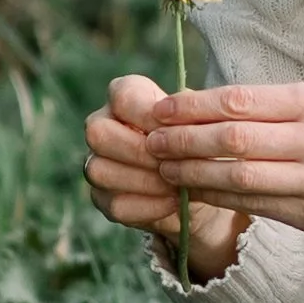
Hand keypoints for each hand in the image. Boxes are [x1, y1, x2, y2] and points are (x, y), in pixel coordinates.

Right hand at [84, 74, 249, 278]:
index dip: (146, 113)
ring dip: (144, 180)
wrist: (206, 184)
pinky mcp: (104, 198)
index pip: (122, 96)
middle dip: (141, 151)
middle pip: (99, 133)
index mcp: (127, 98)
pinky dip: (147, 206)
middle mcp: (103, 126)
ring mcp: (97, 162)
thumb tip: (188, 123)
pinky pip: (115, 203)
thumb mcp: (206, 125)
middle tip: (175, 162)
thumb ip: (192, 118)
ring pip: (100, 170)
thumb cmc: (203, 142)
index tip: (174, 129)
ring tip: (178, 186)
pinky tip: (172, 203)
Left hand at [138, 83, 303, 243]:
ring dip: (191, 172)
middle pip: (233, 139)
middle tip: (150, 141)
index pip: (239, 102)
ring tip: (163, 167)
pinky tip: (193, 190)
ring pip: (237, 176)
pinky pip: (252, 205)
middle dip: (183, 140)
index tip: (159, 110)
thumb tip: (196, 105)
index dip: (192, 107)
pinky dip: (216, 197)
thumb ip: (267, 108)